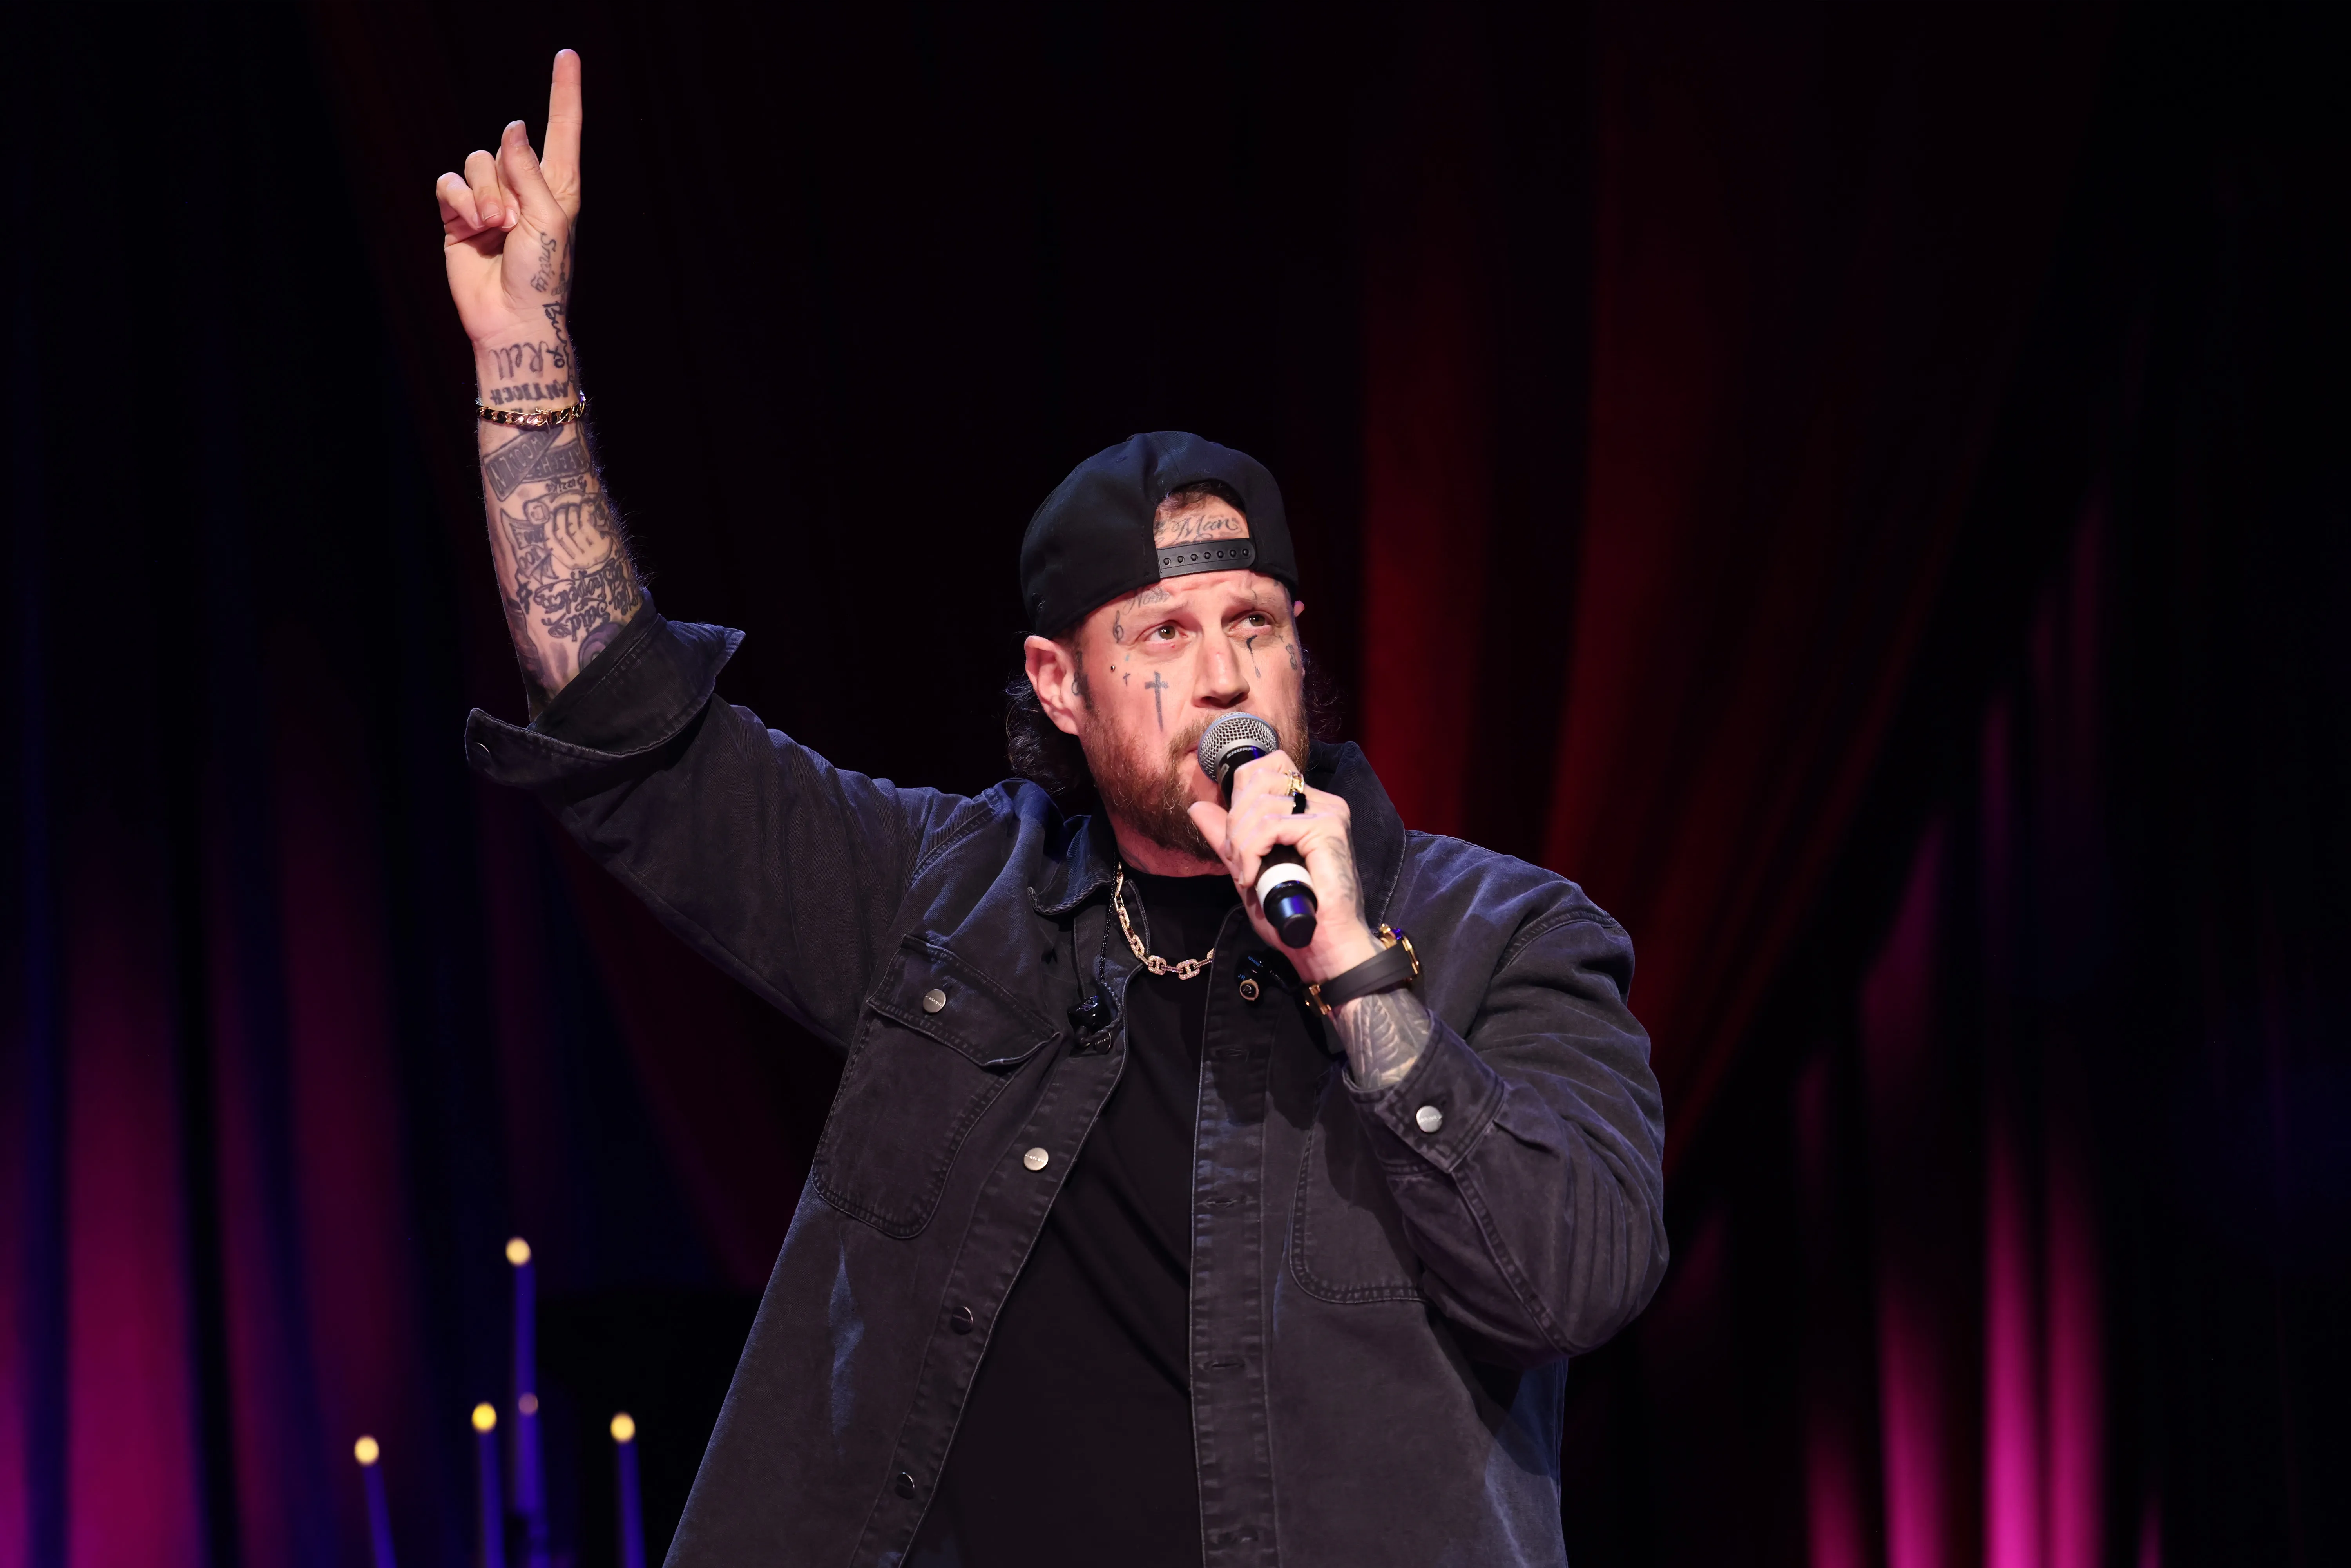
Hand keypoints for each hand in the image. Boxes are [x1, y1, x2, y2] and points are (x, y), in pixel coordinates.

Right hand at [434, 50, 583, 351]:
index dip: (565, 94)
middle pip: (504, 145)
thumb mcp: (548, 219)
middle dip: (506, 180)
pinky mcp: (459, 214)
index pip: (561, 131)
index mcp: (557, 187)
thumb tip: (514, 127)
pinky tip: (471, 227)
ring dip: (483, 195)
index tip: (567, 56)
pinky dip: (459, 201)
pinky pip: (449, 183)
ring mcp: (490, 199)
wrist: (511, 318)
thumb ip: (529, 171)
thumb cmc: (543, 275)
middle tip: (514, 223)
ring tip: (495, 229)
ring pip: (475, 162)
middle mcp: (523, 187)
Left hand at [1188, 751, 1382, 982]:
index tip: (1235, 838)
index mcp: (1306, 805)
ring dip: (1240, 841)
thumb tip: (1197, 807)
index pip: (1265, 768)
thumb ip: (1226, 836)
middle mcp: (1320, 801)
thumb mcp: (1248, 867)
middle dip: (1234, 819)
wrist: (1323, 945)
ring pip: (1261, 802)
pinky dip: (1251, 852)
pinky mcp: (1326, 829)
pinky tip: (1252, 878)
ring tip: (1245, 872)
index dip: (1238, 794)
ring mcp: (1326, 812)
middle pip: (1258, 776)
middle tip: (1236, 859)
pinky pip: (1271, 825)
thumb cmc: (1291, 912)